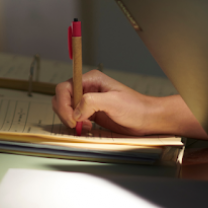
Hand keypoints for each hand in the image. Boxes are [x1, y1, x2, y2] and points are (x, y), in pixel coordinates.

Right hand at [52, 70, 207, 138]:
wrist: (146, 119)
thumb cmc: (136, 108)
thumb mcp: (114, 102)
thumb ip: (91, 102)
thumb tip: (76, 111)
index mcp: (91, 80)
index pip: (64, 87)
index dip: (63, 103)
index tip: (72, 118)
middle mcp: (87, 88)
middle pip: (61, 99)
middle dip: (65, 113)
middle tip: (77, 124)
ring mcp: (88, 101)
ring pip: (65, 109)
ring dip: (70, 119)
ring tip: (85, 125)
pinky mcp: (90, 113)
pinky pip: (73, 118)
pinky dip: (75, 125)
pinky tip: (88, 127)